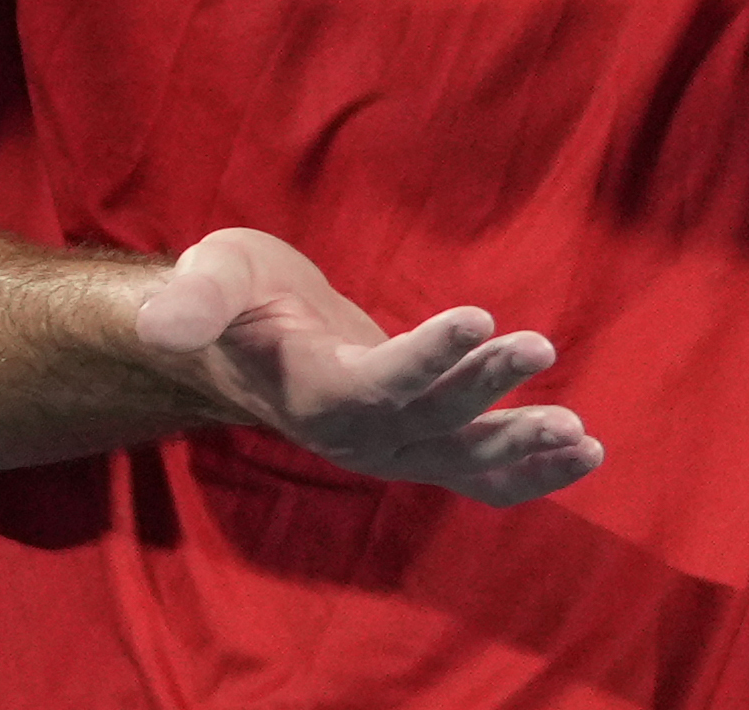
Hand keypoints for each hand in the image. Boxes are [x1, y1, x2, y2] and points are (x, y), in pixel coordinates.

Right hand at [135, 227, 602, 505]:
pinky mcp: (421, 443)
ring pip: (462, 458)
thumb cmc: (234, 300)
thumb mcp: (211, 277)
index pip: (374, 383)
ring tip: (584, 437)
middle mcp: (356, 433)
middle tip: (539, 343)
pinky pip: (477, 472)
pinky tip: (584, 454)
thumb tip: (163, 320)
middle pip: (428, 419)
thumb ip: (193, 298)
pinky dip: (529, 471)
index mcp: (310, 390)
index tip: (479, 313)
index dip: (426, 355)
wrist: (245, 343)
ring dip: (522, 447)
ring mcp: (392, 446)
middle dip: (485, 385)